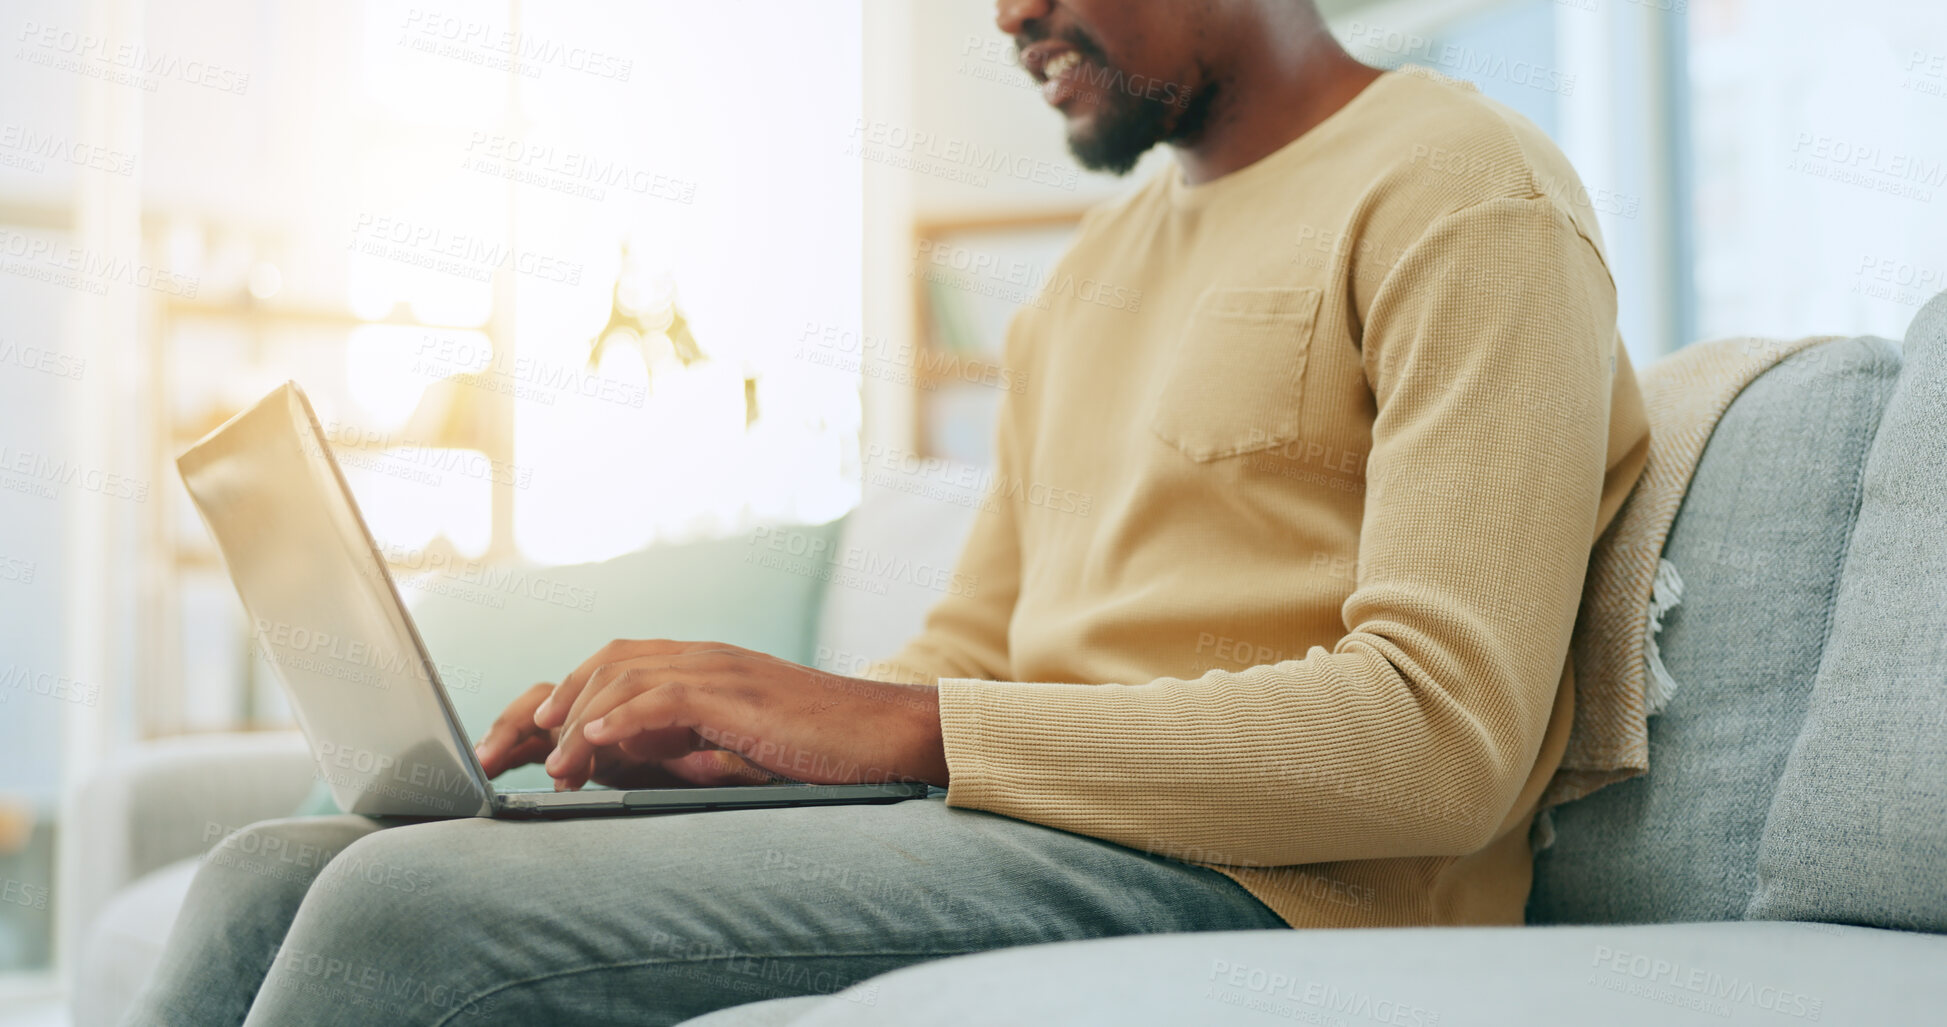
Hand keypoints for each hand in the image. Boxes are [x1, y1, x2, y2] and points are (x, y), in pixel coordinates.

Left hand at [534, 639, 948, 791]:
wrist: (889, 733)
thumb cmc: (827, 745)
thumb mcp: (750, 741)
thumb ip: (703, 742)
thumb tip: (659, 764)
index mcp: (709, 665)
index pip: (620, 662)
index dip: (570, 694)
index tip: (537, 739)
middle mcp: (708, 657)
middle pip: (607, 661)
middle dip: (556, 704)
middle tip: (524, 752)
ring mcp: (722, 671)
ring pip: (625, 676)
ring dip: (579, 720)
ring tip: (554, 766)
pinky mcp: (737, 695)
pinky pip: (661, 696)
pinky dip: (618, 719)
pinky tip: (591, 747)